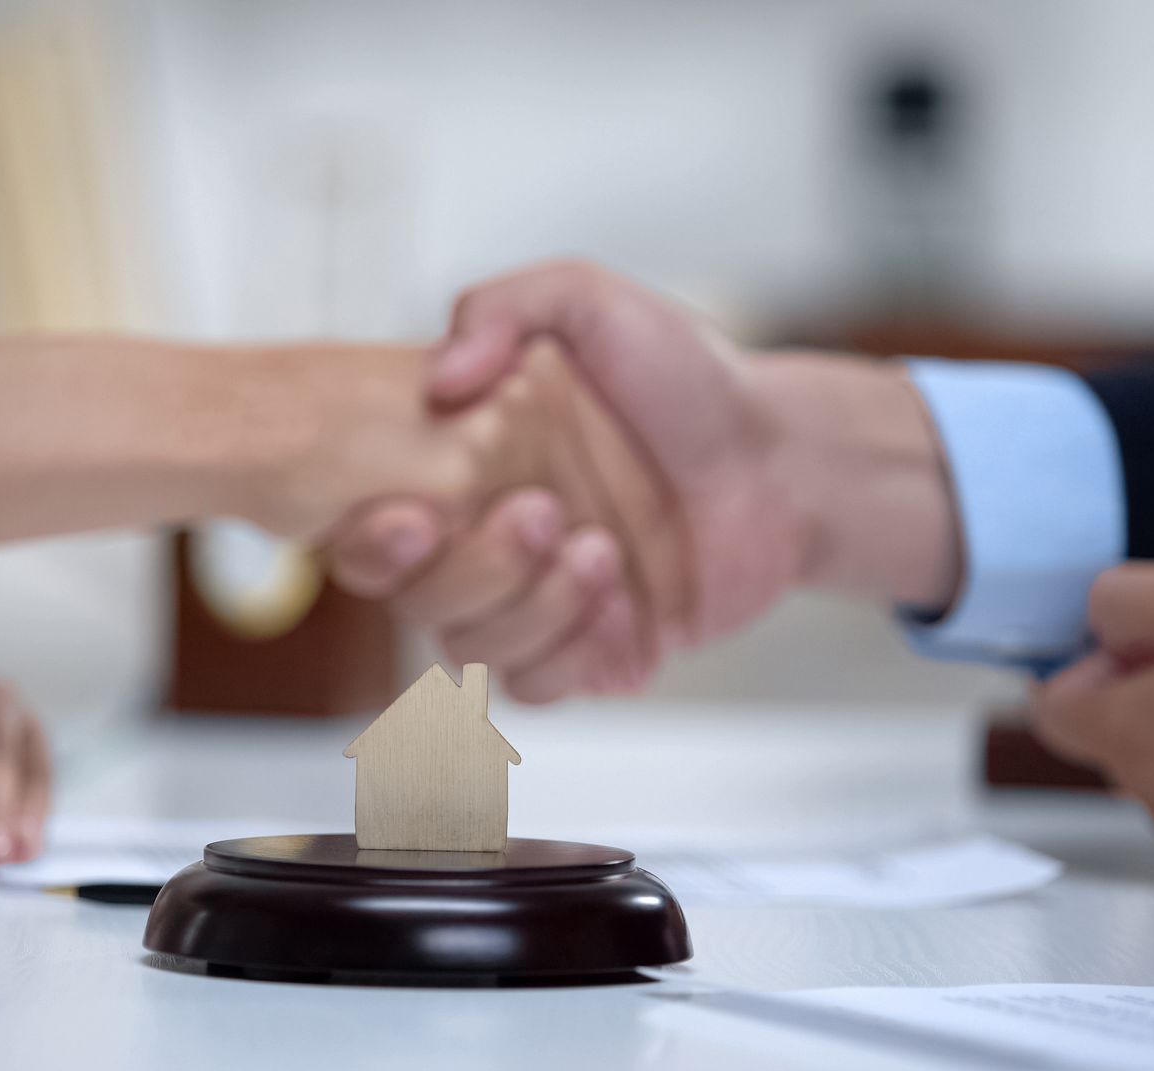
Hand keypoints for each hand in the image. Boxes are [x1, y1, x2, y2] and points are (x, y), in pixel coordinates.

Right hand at [329, 261, 957, 699]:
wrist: (782, 459)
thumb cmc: (686, 378)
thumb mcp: (590, 302)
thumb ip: (502, 307)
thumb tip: (440, 375)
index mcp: (457, 471)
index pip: (371, 530)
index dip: (373, 542)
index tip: (413, 520)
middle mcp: (479, 543)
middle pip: (417, 600)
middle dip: (476, 568)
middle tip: (544, 513)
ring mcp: (529, 604)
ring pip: (472, 651)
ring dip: (533, 606)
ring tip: (604, 550)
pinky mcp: (583, 654)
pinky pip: (537, 686)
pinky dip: (574, 651)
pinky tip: (626, 604)